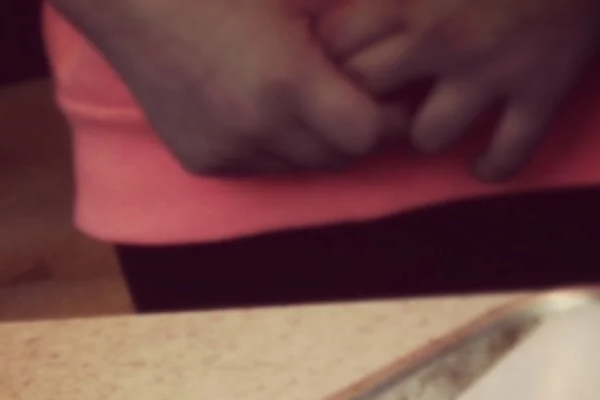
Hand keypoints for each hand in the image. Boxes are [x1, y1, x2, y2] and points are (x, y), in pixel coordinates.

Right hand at [54, 0, 383, 175]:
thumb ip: (340, 31)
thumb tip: (388, 52)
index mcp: (287, 81)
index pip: (366, 133)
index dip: (389, 117)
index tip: (398, 93)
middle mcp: (258, 129)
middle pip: (337, 158)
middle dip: (358, 133)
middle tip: (372, 100)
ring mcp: (227, 150)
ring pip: (299, 168)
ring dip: (318, 142)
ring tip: (323, 104)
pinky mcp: (202, 160)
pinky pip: (260, 167)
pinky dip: (276, 145)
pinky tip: (273, 110)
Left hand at [316, 0, 599, 179]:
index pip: (336, 47)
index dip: (330, 60)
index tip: (338, 58)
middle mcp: (443, 38)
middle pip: (369, 100)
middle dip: (367, 102)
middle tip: (380, 98)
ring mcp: (494, 70)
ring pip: (428, 137)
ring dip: (428, 131)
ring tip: (436, 118)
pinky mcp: (544, 87)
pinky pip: (508, 153)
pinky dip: (493, 165)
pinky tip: (484, 161)